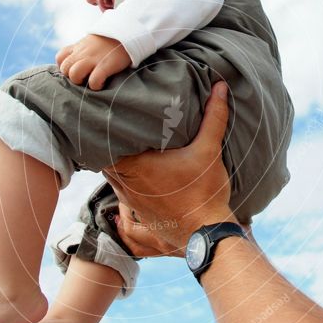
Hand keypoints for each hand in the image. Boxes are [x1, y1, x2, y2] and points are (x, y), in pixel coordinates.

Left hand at [55, 34, 130, 89]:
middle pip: (65, 68)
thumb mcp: (91, 41)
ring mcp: (92, 59)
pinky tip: (102, 83)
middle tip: (84, 78)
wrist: (127, 33)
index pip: (60, 58)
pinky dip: (96, 85)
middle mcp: (82, 52)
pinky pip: (93, 81)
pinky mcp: (105, 65)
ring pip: (74, 74)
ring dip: (81, 82)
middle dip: (72, 77)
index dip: (65, 67)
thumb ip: (82, 49)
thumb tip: (78, 62)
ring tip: (90, 81)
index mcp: (78, 46)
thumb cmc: (110, 41)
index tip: (75, 70)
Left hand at [104, 82, 235, 249]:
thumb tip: (220, 87)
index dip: (103, 130)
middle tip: (116, 125)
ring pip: (112, 179)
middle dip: (110, 144)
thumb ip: (213, 117)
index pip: (104, 144)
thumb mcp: (209, 151)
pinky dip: (124, 189)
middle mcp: (125, 185)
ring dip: (117, 165)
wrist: (206, 235)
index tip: (107, 115)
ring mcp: (131, 203)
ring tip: (124, 148)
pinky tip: (133, 184)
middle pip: (104, 159)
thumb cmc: (204, 193)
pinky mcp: (139, 216)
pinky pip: (122, 200)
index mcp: (135, 166)